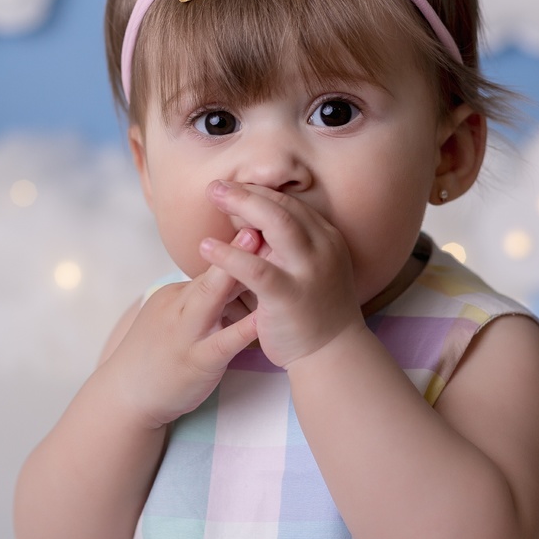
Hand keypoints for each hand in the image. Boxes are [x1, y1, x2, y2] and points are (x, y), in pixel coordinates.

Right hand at [104, 228, 261, 427]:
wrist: (125, 397)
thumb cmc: (155, 357)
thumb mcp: (173, 319)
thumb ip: (200, 301)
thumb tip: (232, 280)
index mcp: (176, 297)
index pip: (209, 269)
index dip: (234, 247)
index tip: (255, 223)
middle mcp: (179, 309)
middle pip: (209, 275)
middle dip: (234, 248)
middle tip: (256, 221)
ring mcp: (186, 335)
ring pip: (211, 300)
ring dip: (235, 275)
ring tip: (264, 255)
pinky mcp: (196, 363)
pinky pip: (223, 343)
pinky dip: (244, 329)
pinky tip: (265, 318)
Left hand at [199, 180, 366, 368]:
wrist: (333, 352)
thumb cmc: (313, 310)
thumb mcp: (309, 268)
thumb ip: (286, 246)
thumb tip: (248, 223)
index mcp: (326, 239)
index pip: (290, 204)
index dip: (259, 192)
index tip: (232, 186)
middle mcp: (322, 248)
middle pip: (283, 207)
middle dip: (247, 192)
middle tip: (216, 186)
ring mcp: (308, 271)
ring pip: (277, 225)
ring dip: (241, 207)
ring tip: (212, 198)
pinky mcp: (290, 296)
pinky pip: (256, 269)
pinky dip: (229, 255)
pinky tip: (206, 247)